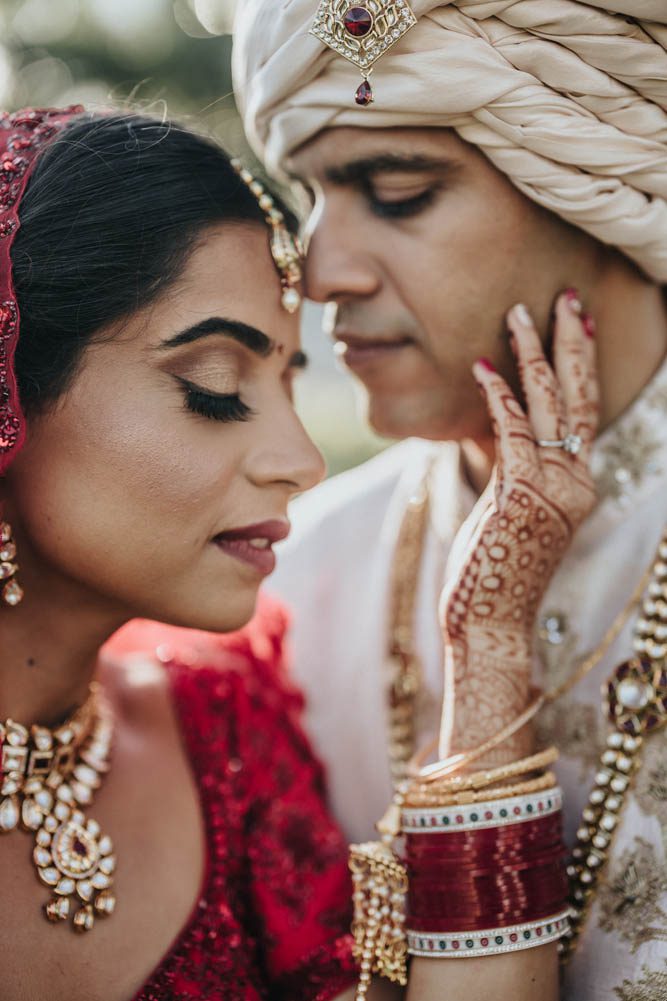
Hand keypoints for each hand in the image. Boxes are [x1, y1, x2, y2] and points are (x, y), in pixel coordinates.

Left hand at [439, 291, 598, 763]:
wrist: (489, 627)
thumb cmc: (493, 575)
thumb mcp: (508, 513)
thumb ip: (513, 470)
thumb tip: (502, 429)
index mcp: (577, 487)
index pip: (580, 414)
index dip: (576, 365)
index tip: (571, 324)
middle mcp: (575, 484)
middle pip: (579, 399)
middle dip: (572, 344)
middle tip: (566, 297)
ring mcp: (553, 490)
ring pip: (550, 406)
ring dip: (534, 355)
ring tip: (522, 313)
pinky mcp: (522, 495)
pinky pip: (513, 432)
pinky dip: (499, 395)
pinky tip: (484, 364)